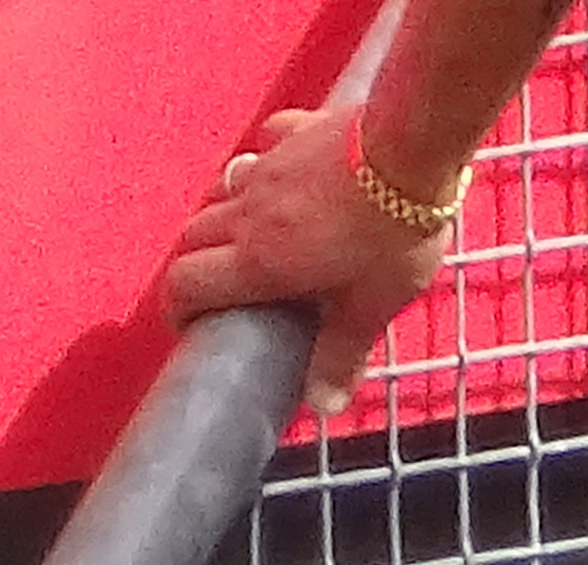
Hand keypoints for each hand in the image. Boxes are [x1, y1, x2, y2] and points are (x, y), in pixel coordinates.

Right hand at [161, 107, 448, 416]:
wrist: (410, 150)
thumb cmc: (394, 234)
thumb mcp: (372, 306)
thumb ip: (341, 352)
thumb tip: (322, 406)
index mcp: (260, 260)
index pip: (188, 284)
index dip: (177, 308)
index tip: (186, 324)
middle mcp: (247, 212)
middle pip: (193, 237)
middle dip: (195, 265)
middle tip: (216, 289)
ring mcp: (265, 168)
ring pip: (218, 192)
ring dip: (220, 217)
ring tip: (244, 238)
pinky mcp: (290, 136)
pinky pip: (261, 150)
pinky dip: (261, 166)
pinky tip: (282, 176)